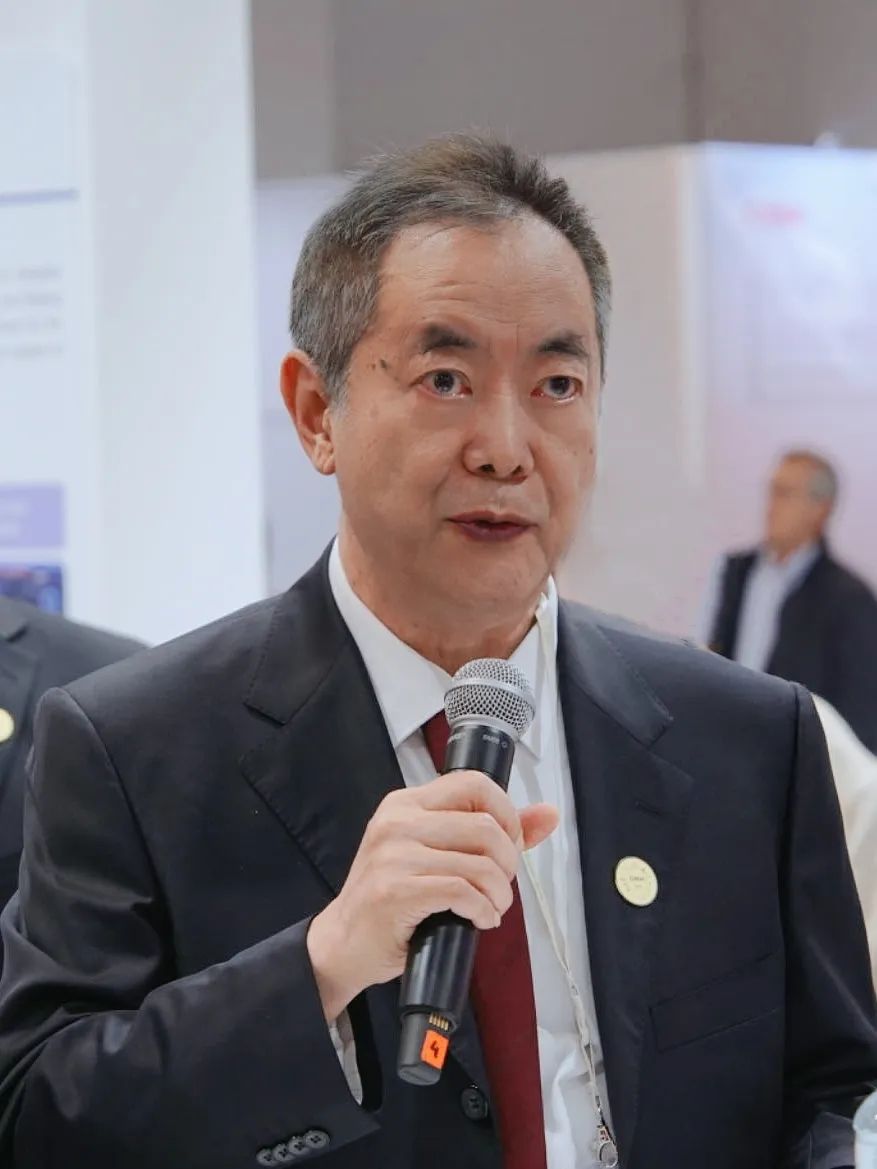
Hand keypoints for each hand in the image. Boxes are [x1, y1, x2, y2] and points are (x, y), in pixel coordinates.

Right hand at [306, 770, 557, 1019]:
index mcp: (406, 803)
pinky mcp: (395, 891)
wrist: (343, 943)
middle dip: (508, 861)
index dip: (505, 812)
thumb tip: (548, 814)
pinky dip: (483, 910)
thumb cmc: (393, 898)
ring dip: (499, 893)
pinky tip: (480, 919)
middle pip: (484, 825)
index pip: (473, 783)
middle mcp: (397, 821)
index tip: (508, 843)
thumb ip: (492, 831)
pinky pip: (462, 892)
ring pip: (479, 862)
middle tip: (500, 883)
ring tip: (492, 907)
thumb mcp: (436, 853)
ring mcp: (393, 855)